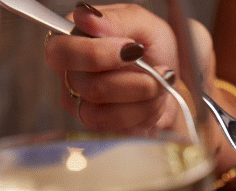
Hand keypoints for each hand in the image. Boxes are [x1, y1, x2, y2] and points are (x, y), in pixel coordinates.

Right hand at [44, 2, 213, 132]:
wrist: (173, 82)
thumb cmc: (155, 50)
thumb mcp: (144, 24)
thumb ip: (117, 19)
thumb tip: (87, 17)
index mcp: (71, 41)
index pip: (61, 51)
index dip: (96, 54)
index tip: (132, 49)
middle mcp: (70, 74)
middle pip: (85, 86)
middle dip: (131, 80)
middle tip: (156, 69)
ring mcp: (81, 105)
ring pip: (101, 112)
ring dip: (142, 98)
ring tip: (160, 84)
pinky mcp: (100, 128)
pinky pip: (118, 128)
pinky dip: (146, 113)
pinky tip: (155, 100)